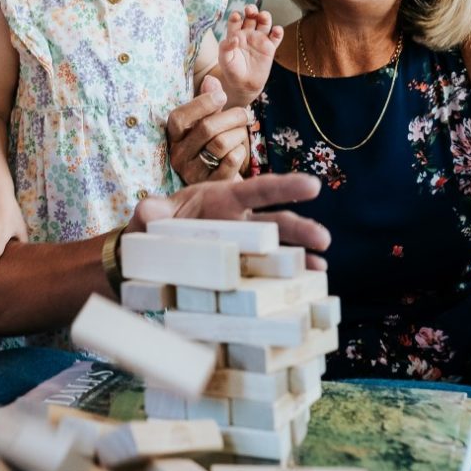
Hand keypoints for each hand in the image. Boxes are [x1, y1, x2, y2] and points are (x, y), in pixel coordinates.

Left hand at [129, 170, 330, 269]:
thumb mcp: (151, 215)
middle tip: (322, 238)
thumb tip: (148, 212)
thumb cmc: (156, 226)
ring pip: (277, 249)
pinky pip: (268, 274)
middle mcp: (239, 222)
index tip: (313, 186)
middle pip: (274, 222)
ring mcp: (243, 248)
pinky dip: (287, 278)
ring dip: (300, 257)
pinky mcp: (240, 270)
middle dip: (300, 229)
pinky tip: (307, 284)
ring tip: (320, 267)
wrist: (148, 256)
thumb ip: (151, 211)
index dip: (283, 187)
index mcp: (222, 200)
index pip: (256, 191)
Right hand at [167, 75, 251, 184]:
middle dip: (232, 116)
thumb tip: (211, 80)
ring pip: (221, 143)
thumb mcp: (209, 122)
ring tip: (242, 133)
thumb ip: (208, 101)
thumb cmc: (214, 146)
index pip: (178, 118)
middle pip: (206, 128)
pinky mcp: (210, 186)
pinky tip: (239, 152)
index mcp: (174, 137)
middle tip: (245, 114)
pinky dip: (240, 152)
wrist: (221, 186)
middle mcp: (178, 155)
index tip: (222, 96)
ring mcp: (192, 173)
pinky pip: (231, 160)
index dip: (201, 103)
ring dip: (238, 134)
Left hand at [218, 4, 282, 106]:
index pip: (235, 20)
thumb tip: (233, 38)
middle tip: (250, 10)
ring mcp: (260, 39)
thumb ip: (225, 48)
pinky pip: (276, 36)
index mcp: (234, 33)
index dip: (236, 16)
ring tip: (263, 16)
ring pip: (264, 22)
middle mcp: (247, 33)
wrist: (244, 84)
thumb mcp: (225, 60)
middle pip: (251, 16)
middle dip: (251, 10)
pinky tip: (276, 30)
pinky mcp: (270, 47)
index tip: (236, 16)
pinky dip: (278, 31)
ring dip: (265, 16)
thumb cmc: (232, 70)